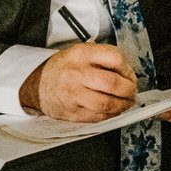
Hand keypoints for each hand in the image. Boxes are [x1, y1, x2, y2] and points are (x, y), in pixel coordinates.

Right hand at [20, 42, 137, 122]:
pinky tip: (114, 110)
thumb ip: (102, 58)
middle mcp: (77, 73)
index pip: (114, 57)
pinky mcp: (72, 112)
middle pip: (113, 83)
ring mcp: (73, 94)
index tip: (130, 75)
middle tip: (132, 91)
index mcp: (81, 55)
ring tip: (126, 102)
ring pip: (107, 103)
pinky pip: (98, 117)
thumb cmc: (63, 69)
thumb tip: (127, 74)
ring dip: (123, 105)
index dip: (128, 68)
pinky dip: (111, 115)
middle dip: (129, 90)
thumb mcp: (80, 53)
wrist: (38, 84)